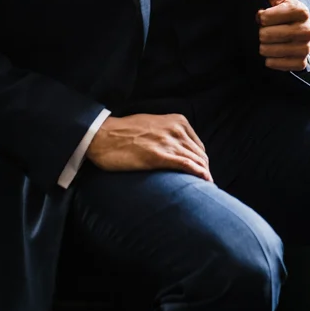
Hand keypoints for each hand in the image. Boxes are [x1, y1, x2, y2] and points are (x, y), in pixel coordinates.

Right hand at [86, 113, 212, 181]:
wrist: (102, 135)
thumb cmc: (123, 132)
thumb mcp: (153, 124)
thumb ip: (168, 132)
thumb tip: (176, 148)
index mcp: (177, 121)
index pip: (198, 145)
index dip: (202, 161)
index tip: (201, 173)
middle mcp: (176, 129)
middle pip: (200, 154)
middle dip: (205, 170)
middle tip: (205, 185)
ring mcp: (168, 142)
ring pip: (196, 160)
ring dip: (204, 175)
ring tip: (206, 190)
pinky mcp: (159, 156)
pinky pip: (186, 165)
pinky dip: (199, 174)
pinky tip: (205, 182)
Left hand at [247, 0, 309, 70]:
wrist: (292, 21)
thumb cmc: (279, 3)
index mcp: (301, 11)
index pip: (265, 18)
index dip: (260, 17)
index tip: (265, 15)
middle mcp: (308, 30)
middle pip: (266, 36)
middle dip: (260, 32)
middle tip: (266, 29)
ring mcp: (306, 47)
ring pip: (270, 51)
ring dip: (263, 46)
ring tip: (269, 40)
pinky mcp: (301, 62)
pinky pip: (278, 65)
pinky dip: (271, 60)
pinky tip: (272, 52)